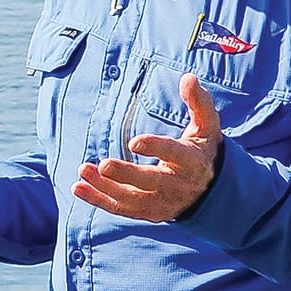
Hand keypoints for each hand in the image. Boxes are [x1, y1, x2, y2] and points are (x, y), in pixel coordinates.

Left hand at [75, 72, 221, 221]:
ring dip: (105, 187)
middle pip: (151, 182)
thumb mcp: (206, 127)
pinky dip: (99, 200)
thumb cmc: (202, 150)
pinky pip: (121, 209)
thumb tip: (188, 77)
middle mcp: (178, 185)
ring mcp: (163, 203)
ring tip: (83, 170)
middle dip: (127, 175)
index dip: (156, 148)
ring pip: (132, 199)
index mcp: (193, 162)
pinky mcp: (149, 213)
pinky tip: (78, 187)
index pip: (175, 154)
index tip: (134, 141)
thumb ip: (199, 102)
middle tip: (104, 164)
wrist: (212, 191)